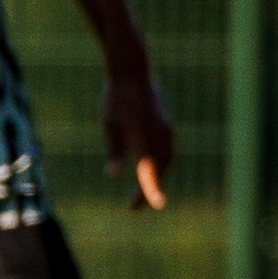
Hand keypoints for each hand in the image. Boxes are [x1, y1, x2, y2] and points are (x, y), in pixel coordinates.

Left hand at [103, 60, 176, 211]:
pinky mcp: (167, 127)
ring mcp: (166, 130)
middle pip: (160, 170)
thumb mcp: (109, 124)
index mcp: (142, 134)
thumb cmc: (116, 98)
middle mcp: (158, 133)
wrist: (133, 71)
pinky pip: (168, 153)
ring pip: (166, 163)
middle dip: (149, 191)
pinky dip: (161, 167)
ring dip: (157, 180)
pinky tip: (151, 173)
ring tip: (141, 195)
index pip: (148, 167)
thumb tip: (114, 175)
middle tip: (133, 208)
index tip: (158, 205)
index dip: (152, 187)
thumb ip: (115, 150)